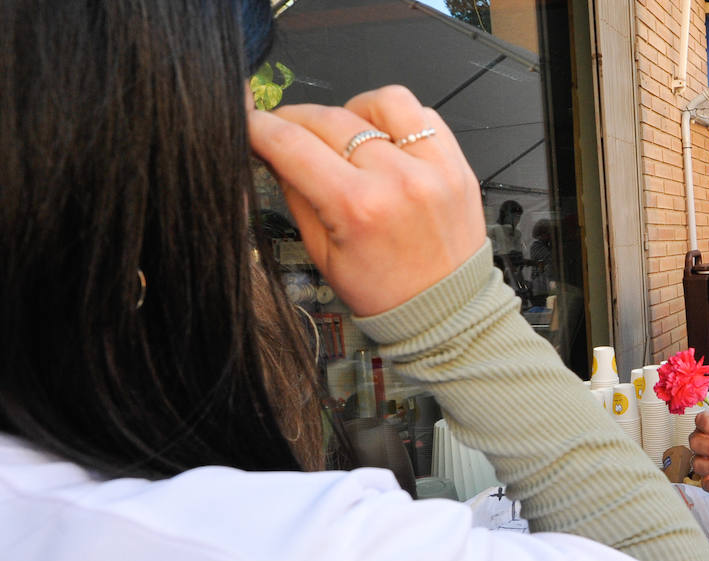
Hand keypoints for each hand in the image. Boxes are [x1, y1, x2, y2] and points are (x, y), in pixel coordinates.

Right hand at [247, 86, 486, 316]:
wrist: (446, 311)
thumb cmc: (386, 292)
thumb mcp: (324, 254)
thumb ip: (296, 195)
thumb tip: (274, 150)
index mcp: (357, 208)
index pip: (292, 145)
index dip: (260, 127)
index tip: (251, 123)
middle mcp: (397, 180)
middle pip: (330, 119)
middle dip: (298, 120)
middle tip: (290, 132)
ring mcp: (432, 169)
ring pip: (381, 101)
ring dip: (353, 110)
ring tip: (346, 136)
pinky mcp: (457, 165)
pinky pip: (423, 114)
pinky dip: (397, 118)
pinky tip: (386, 140)